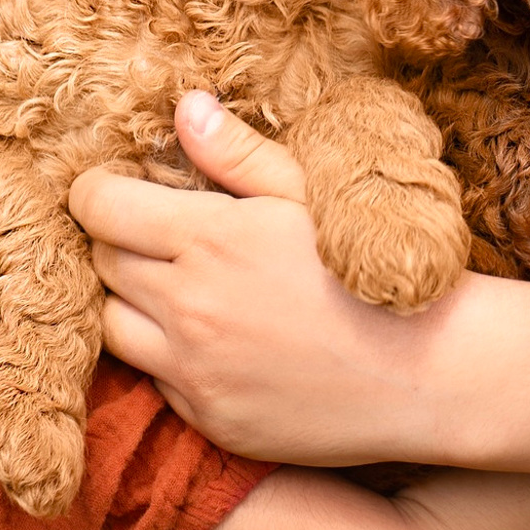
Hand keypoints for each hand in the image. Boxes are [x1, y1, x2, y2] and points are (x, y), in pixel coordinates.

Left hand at [70, 91, 529, 474]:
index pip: (98, 207)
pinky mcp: (209, 420)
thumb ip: (237, 155)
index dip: (99, 192)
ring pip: (113, 327)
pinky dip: (171, 358)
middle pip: (102, 263)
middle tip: (163, 236)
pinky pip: (156, 381)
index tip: (119, 190)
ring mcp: (195, 372)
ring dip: (133, 303)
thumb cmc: (376, 268)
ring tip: (183, 290)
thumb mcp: (312, 194)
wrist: (432, 373)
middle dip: (121, 243)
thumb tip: (184, 109)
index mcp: (209, 238)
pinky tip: (221, 342)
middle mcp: (188, 307)